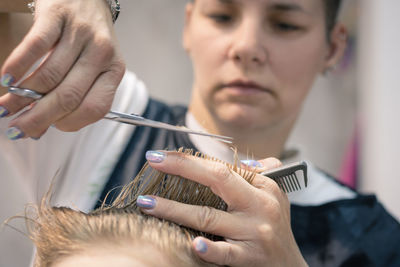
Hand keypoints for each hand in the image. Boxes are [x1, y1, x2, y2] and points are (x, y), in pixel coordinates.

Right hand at [0, 0, 124, 138]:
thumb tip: (42, 128)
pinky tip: (6, 80)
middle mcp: (101, 53)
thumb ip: (76, 94)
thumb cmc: (88, 40)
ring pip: (49, 75)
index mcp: (114, 71)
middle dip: (39, 118)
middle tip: (18, 128)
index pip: (96, 108)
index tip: (48, 129)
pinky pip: (35, 47)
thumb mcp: (94, 67)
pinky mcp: (58, 15)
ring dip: (23, 96)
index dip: (69, 124)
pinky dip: (17, 66)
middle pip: (68, 96)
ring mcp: (80, 33)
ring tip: (6, 106)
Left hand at [140, 151, 307, 266]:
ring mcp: (254, 233)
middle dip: (182, 167)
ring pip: (208, 217)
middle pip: (217, 181)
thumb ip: (257, 175)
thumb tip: (238, 159)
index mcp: (263, 187)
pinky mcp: (249, 258)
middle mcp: (259, 206)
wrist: (288, 266)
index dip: (190, 159)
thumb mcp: (275, 195)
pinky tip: (193, 244)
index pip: (222, 167)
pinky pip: (226, 253)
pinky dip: (210, 249)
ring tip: (147, 203)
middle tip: (153, 160)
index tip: (161, 154)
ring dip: (174, 209)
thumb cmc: (276, 224)